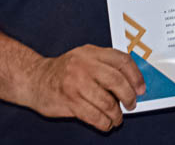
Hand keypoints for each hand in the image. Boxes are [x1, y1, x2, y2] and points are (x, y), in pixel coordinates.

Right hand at [26, 44, 145, 131]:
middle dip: (129, 97)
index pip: (122, 61)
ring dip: (116, 114)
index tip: (141, 88)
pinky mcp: (69, 101)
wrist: (34, 79)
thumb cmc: (64, 71)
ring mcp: (76, 83)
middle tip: (131, 104)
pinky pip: (94, 116)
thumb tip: (132, 83)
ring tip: (117, 118)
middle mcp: (84, 65)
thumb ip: (105, 65)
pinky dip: (104, 122)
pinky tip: (105, 123)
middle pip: (117, 81)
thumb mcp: (85, 58)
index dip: (136, 76)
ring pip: (107, 102)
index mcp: (91, 52)